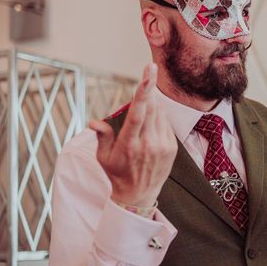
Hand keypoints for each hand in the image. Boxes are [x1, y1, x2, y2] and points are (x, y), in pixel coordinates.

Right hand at [89, 63, 177, 206]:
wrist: (138, 195)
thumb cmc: (117, 174)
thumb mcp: (103, 157)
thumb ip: (102, 136)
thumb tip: (94, 122)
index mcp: (129, 144)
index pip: (138, 112)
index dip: (144, 91)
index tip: (149, 73)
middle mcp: (148, 143)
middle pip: (152, 107)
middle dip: (150, 87)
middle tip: (150, 70)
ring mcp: (163, 145)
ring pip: (160, 113)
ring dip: (152, 105)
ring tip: (142, 112)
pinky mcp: (172, 147)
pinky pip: (166, 124)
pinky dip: (158, 118)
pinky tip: (150, 125)